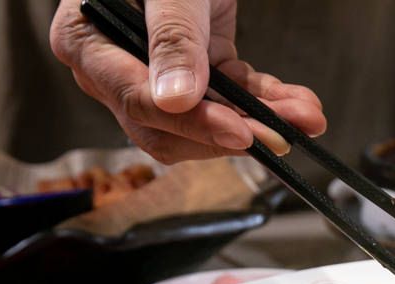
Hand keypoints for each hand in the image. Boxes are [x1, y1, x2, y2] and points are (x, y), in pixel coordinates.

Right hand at [50, 0, 326, 162]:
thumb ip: (171, 36)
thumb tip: (175, 102)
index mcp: (87, 42)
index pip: (137, 102)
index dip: (192, 125)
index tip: (240, 133)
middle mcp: (114, 68)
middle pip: (169, 128)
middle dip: (233, 131)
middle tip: (283, 136)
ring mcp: (155, 73)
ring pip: (206, 119)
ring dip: (260, 120)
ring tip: (307, 119)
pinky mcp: (194, 69)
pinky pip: (229, 94)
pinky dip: (266, 101)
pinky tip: (300, 107)